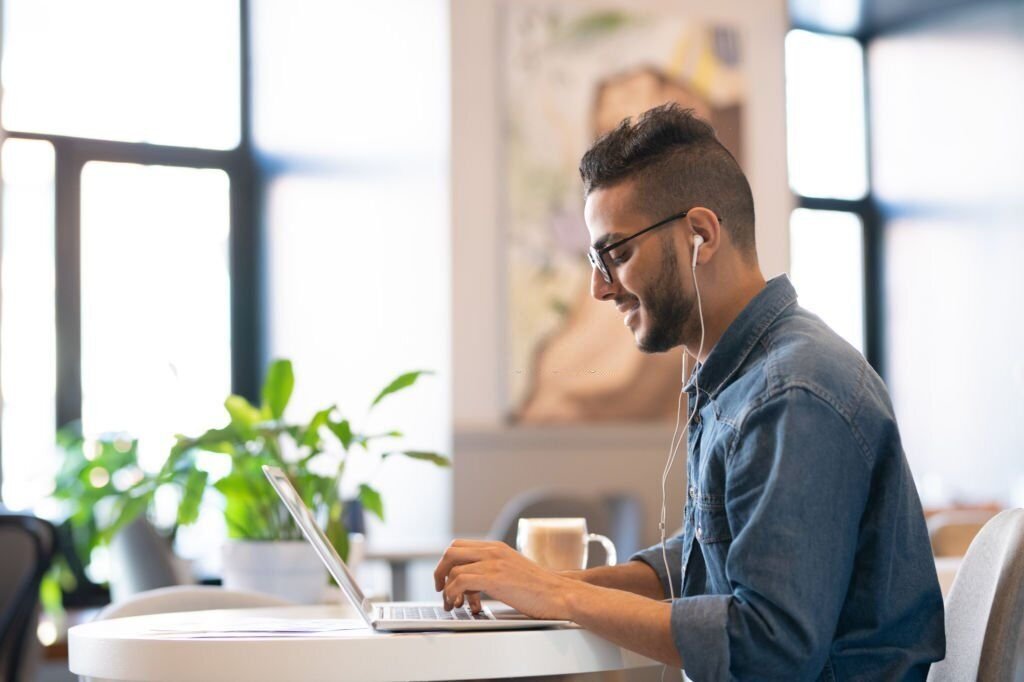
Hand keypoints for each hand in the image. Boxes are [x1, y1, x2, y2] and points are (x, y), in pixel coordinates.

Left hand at [432, 539, 577, 619]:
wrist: (559, 594)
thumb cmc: (540, 589)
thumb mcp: (514, 571)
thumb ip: (494, 571)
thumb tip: (473, 583)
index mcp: (497, 548)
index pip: (460, 545)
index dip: (448, 563)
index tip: (446, 579)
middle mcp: (493, 551)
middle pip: (451, 551)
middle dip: (440, 571)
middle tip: (441, 589)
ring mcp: (493, 563)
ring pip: (453, 566)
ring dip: (447, 588)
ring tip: (453, 604)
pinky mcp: (494, 578)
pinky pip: (460, 581)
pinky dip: (454, 593)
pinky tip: (460, 604)